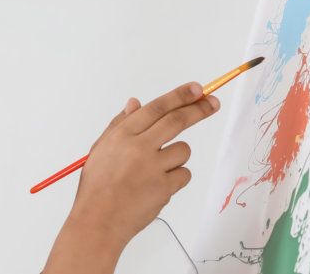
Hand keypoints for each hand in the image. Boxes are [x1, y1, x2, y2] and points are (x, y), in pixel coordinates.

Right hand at [42, 82, 219, 273]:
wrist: (98, 221)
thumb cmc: (97, 187)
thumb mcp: (101, 150)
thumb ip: (119, 125)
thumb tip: (135, 104)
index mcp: (121, 136)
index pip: (156, 108)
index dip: (179, 95)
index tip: (197, 89)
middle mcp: (138, 147)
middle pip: (177, 121)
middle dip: (199, 109)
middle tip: (212, 103)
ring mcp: (152, 168)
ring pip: (183, 151)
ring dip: (176, 157)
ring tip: (156, 171)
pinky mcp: (164, 188)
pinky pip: (183, 175)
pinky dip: (175, 179)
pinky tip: (157, 187)